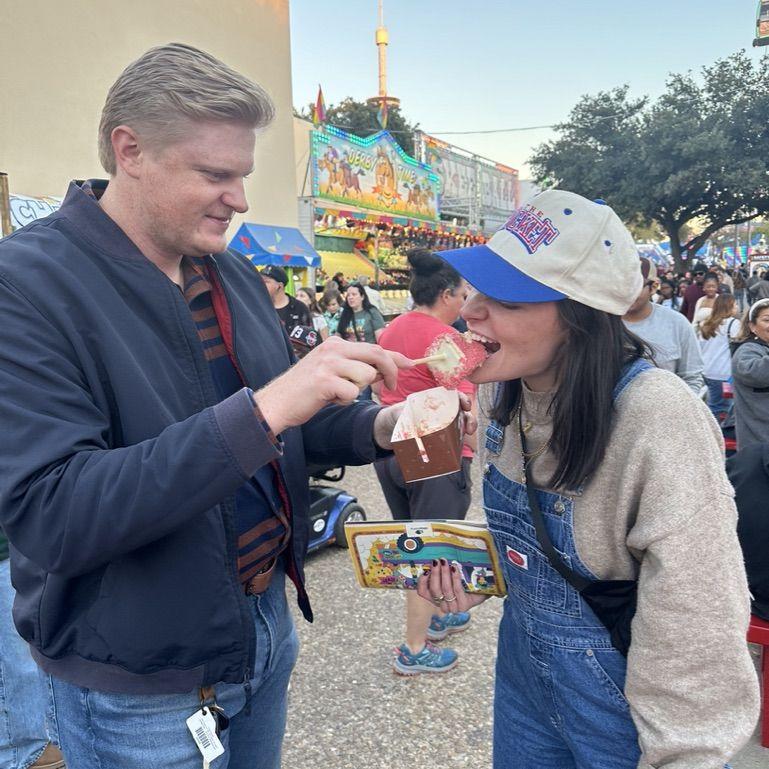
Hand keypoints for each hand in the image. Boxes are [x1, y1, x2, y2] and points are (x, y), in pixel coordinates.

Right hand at [254, 336, 412, 433]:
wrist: (277, 402)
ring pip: (366, 376)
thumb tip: (383, 371)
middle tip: (391, 386)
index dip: (394, 357)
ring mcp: (328, 364)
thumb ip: (356, 368)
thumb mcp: (332, 372)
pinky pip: (352, 393)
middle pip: (376, 354)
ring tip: (338, 394)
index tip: (409, 363)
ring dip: (357, 390)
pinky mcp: (324, 381)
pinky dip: (344, 401)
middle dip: (390, 371)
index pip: (373, 347)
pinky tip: (329, 400)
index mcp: (336, 344)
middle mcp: (333, 349)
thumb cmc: (307, 390)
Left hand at [373, 388, 477, 450]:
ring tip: (467, 435)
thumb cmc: (392, 417)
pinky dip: (456, 443)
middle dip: (469, 417)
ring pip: (458, 425)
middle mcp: (438, 412)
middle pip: (459, 412)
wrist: (384, 432)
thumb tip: (418, 423)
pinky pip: (449, 440)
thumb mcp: (398, 413)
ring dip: (466, 428)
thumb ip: (405, 414)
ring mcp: (438, 426)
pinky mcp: (435, 439)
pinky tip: (457, 448)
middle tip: (469, 427)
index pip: (451, 396)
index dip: (462, 398)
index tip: (466, 405)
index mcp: (431, 401)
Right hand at [416, 559, 489, 613]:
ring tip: (445, 562)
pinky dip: (455, 578)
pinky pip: (457, 590)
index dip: (422, 582)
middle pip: (434, 590)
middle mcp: (443, 605)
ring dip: (444, 574)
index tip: (425, 570)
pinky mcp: (464, 606)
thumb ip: (439, 571)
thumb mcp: (449, 575)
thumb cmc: (464, 580)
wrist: (483, 587)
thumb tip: (431, 559)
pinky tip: (454, 568)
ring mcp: (454, 607)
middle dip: (435, 574)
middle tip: (436, 561)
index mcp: (436, 599)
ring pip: (445, 590)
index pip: (423, 593)